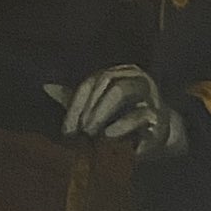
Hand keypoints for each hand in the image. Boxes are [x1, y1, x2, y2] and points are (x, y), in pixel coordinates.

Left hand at [49, 66, 188, 160]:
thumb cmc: (128, 119)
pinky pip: (140, 115)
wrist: (165, 137)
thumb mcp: (102, 108)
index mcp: (119, 72)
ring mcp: (150, 94)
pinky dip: (123, 126)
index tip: (66, 129)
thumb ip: (77, 99)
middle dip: (88, 108)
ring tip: (92, 132)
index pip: (92, 81)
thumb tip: (45, 87)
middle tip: (79, 130)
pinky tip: (110, 137)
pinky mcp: (161, 115)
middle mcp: (134, 77)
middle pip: (104, 82)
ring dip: (102, 112)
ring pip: (120, 91)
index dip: (76, 104)